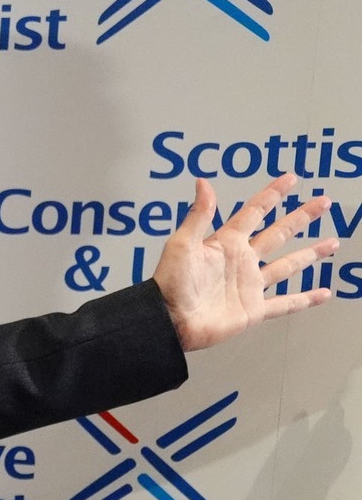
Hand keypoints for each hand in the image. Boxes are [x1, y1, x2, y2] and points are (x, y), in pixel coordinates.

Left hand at [152, 174, 334, 351]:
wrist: (168, 320)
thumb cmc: (169, 283)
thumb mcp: (182, 244)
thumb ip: (198, 215)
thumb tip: (202, 182)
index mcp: (226, 243)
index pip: (254, 212)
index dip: (272, 195)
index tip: (291, 179)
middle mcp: (242, 261)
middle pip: (279, 234)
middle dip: (301, 218)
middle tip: (323, 203)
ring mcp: (250, 285)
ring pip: (287, 265)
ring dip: (310, 254)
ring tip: (331, 243)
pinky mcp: (253, 310)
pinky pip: (285, 304)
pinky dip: (305, 299)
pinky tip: (323, 293)